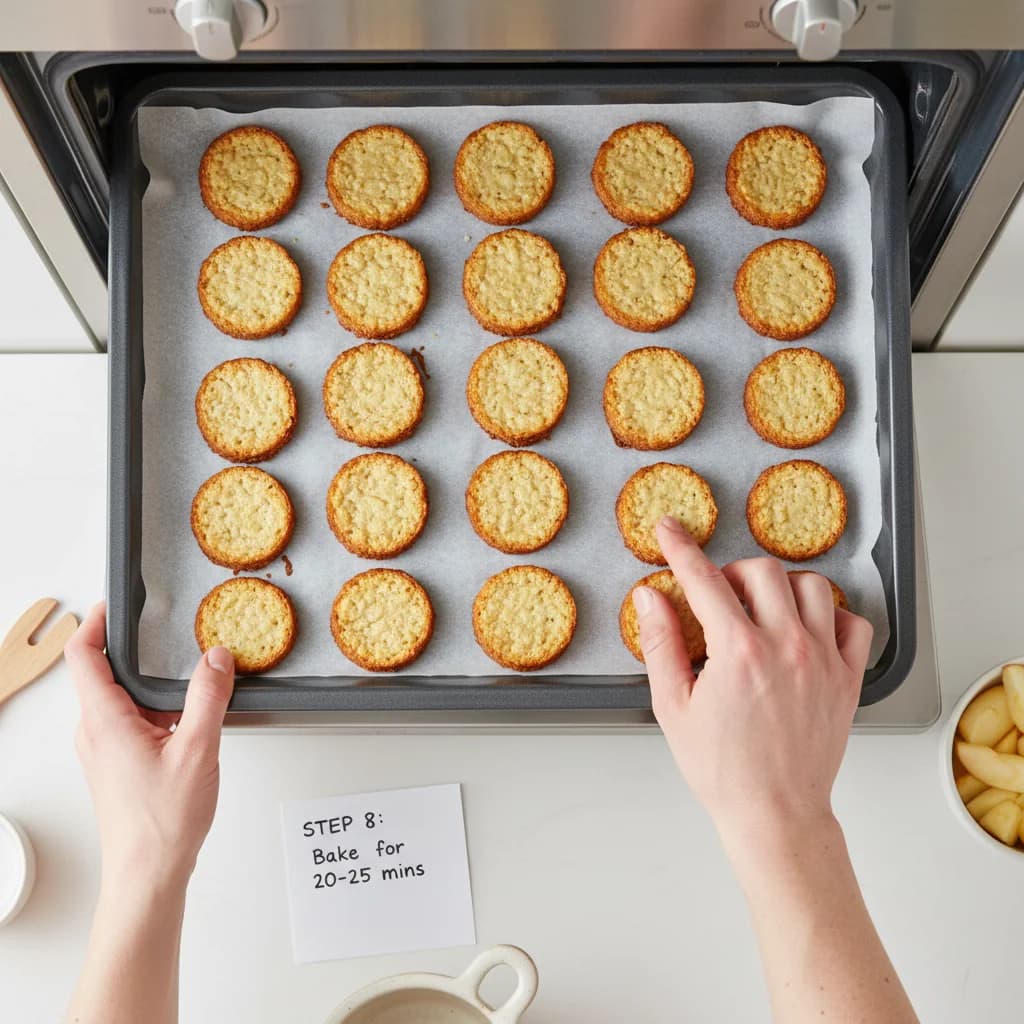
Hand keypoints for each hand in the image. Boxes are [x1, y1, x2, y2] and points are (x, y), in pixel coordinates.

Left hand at [65, 602, 234, 889]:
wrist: (148, 874)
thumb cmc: (162, 822)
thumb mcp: (198, 749)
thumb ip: (208, 697)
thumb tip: (216, 658)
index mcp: (104, 720)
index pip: (84, 656)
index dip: (94, 622)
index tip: (114, 601)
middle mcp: (95, 732)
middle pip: (100, 672)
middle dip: (129, 645)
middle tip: (158, 625)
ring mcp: (103, 750)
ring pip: (118, 698)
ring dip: (146, 679)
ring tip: (182, 666)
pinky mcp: (117, 764)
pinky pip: (129, 720)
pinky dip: (152, 705)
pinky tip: (185, 712)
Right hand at [634, 518, 872, 842]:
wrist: (775, 812)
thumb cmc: (722, 768)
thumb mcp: (672, 707)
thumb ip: (661, 644)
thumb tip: (649, 598)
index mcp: (738, 652)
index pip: (705, 580)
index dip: (681, 548)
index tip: (670, 529)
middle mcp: (786, 646)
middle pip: (763, 570)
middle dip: (734, 571)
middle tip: (719, 594)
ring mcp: (823, 660)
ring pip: (812, 585)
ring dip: (782, 586)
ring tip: (762, 609)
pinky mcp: (848, 678)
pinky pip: (852, 623)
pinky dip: (830, 615)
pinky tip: (805, 630)